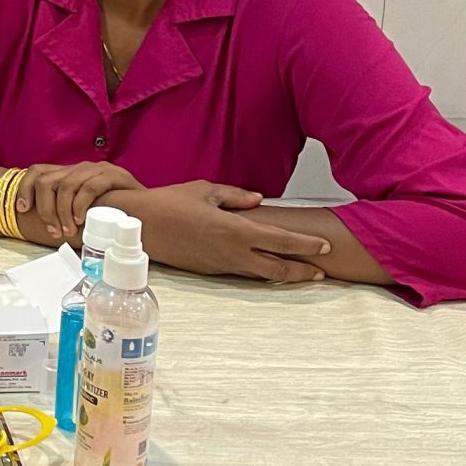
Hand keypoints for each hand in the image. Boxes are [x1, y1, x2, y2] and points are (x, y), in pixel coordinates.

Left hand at [21, 161, 135, 244]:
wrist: (146, 210)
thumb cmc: (111, 213)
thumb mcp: (81, 210)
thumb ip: (63, 210)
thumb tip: (38, 224)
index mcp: (69, 173)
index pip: (38, 171)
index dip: (25, 188)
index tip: (23, 209)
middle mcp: (80, 167)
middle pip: (48, 180)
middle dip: (45, 208)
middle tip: (54, 230)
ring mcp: (97, 169)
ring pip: (66, 184)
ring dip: (63, 211)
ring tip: (68, 230)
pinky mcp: (114, 175)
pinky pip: (90, 187)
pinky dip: (81, 204)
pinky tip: (81, 219)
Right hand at [116, 181, 332, 283]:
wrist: (141, 226)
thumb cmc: (169, 203)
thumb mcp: (206, 190)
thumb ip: (236, 197)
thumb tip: (258, 201)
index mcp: (235, 230)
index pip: (281, 240)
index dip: (306, 245)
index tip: (325, 246)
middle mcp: (232, 252)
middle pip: (277, 268)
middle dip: (303, 271)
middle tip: (322, 272)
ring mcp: (221, 265)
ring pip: (261, 274)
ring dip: (283, 274)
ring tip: (302, 274)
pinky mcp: (210, 271)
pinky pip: (242, 272)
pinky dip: (259, 271)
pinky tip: (266, 267)